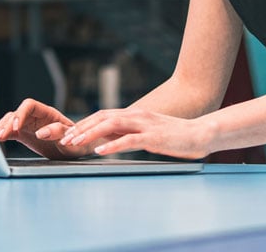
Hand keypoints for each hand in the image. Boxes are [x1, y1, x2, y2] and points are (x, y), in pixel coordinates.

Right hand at [0, 98, 86, 159]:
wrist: (76, 150)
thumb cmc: (77, 143)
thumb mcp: (71, 139)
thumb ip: (58, 133)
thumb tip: (41, 132)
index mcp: (48, 113)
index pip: (30, 105)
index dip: (21, 113)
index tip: (16, 126)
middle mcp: (37, 116)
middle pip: (18, 113)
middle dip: (8, 123)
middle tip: (0, 135)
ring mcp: (29, 124)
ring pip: (12, 120)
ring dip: (3, 127)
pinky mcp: (24, 134)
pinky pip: (11, 130)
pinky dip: (4, 133)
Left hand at [58, 108, 216, 159]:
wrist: (201, 133)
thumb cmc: (175, 136)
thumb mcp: (147, 133)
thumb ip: (128, 133)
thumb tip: (108, 140)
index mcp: (134, 114)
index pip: (102, 115)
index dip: (84, 124)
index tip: (69, 134)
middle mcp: (136, 115)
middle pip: (102, 117)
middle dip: (81, 128)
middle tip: (64, 139)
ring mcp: (144, 125)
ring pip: (111, 126)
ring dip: (90, 134)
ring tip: (76, 143)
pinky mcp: (153, 137)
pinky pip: (129, 140)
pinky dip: (112, 146)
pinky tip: (100, 152)